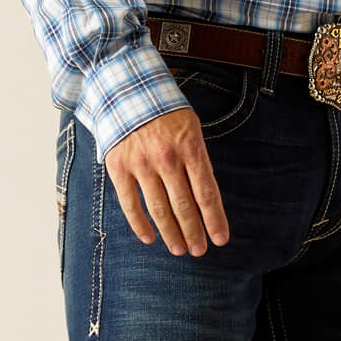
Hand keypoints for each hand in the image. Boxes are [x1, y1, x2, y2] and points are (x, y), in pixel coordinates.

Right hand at [104, 107, 230, 255]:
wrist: (126, 89)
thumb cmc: (165, 111)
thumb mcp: (191, 128)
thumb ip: (197, 160)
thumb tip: (205, 198)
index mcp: (190, 147)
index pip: (206, 192)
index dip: (214, 219)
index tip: (221, 239)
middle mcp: (167, 158)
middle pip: (184, 206)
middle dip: (194, 232)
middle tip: (199, 250)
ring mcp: (141, 164)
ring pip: (159, 209)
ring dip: (171, 233)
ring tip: (179, 249)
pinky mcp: (119, 167)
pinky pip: (130, 203)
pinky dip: (140, 224)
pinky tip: (150, 238)